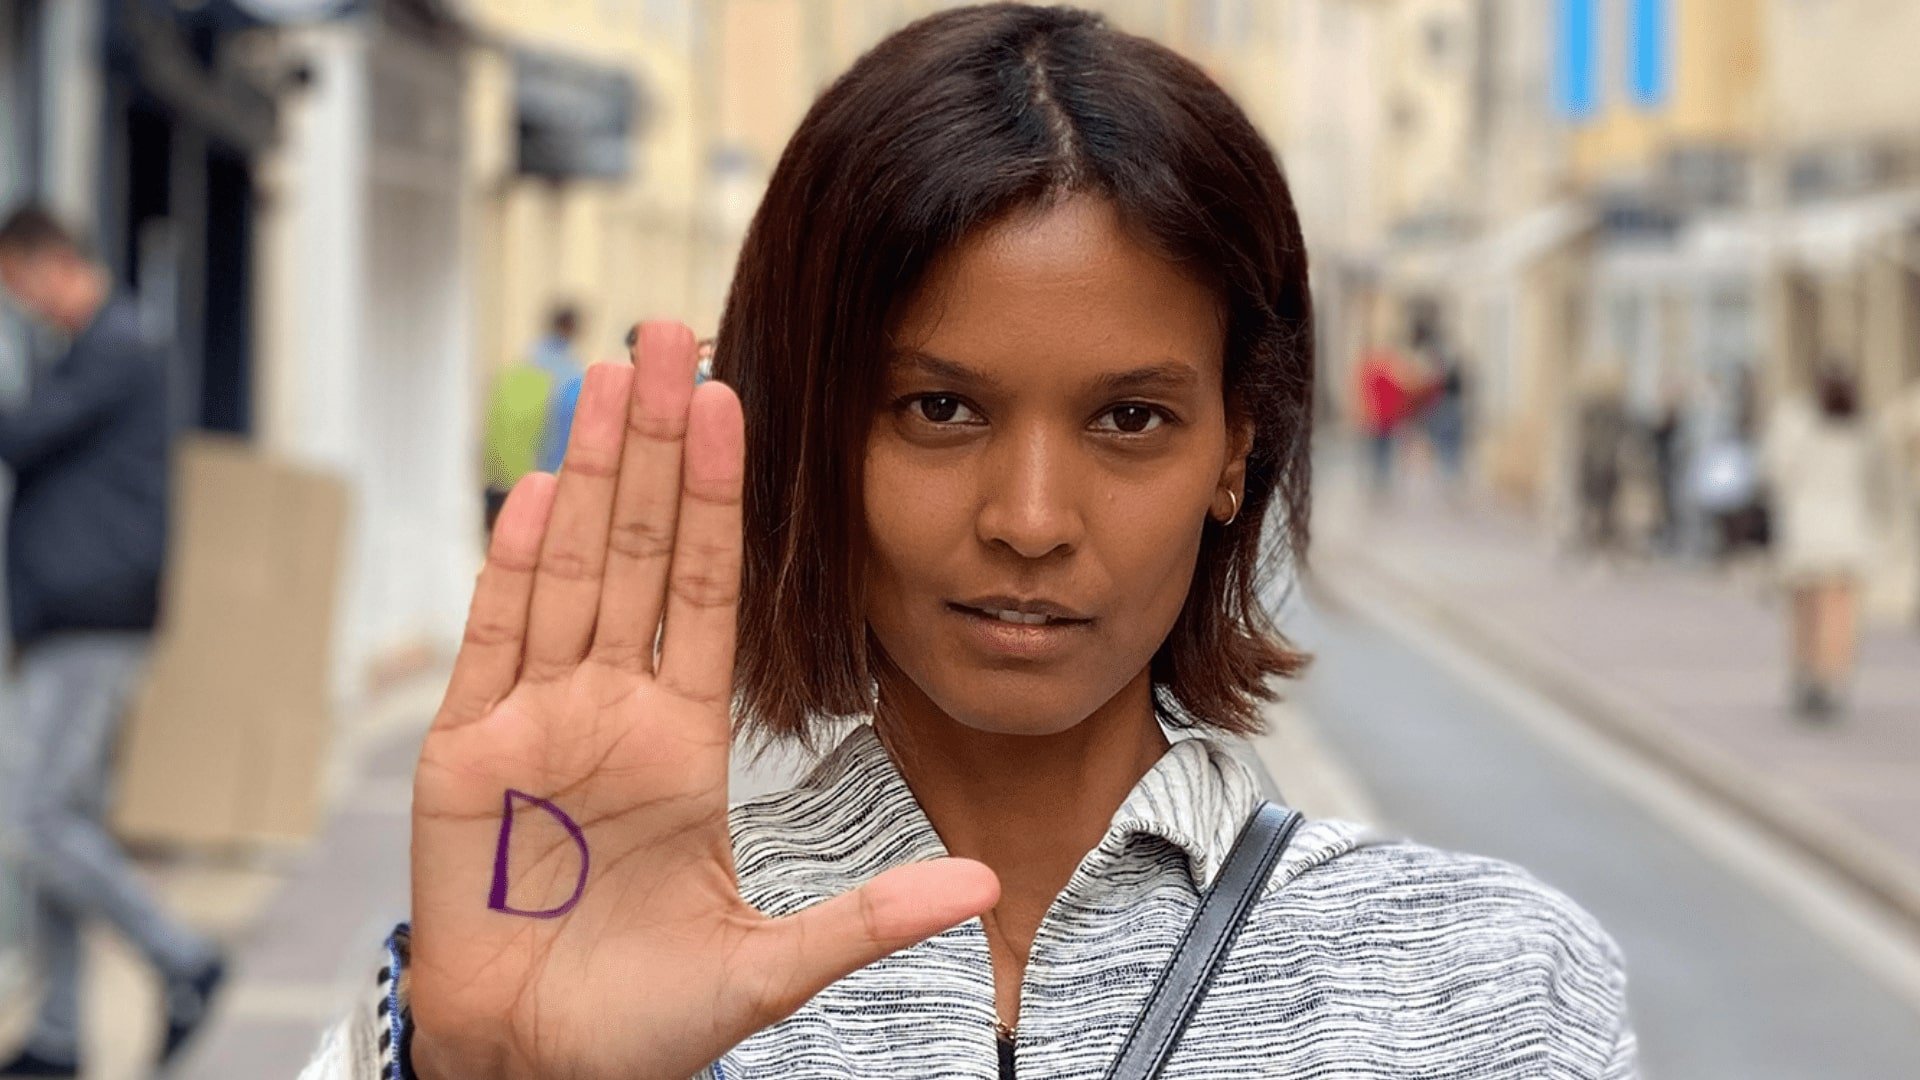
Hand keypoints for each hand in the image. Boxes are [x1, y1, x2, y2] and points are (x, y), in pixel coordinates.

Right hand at [406, 322, 999, 1079]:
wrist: (538, 1072)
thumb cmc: (642, 1023)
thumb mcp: (770, 967)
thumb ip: (867, 920)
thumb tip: (984, 889)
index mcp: (682, 745)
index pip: (706, 592)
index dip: (718, 501)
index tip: (737, 405)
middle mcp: (609, 714)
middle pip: (634, 551)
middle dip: (652, 443)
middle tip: (668, 334)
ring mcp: (535, 726)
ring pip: (567, 570)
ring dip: (587, 470)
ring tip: (608, 375)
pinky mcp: (464, 757)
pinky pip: (497, 646)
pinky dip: (516, 568)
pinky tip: (543, 489)